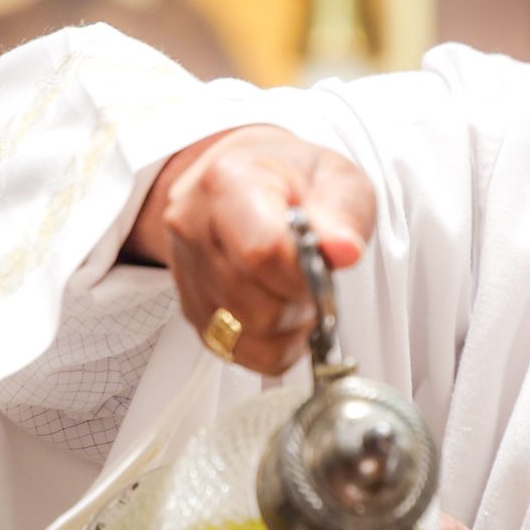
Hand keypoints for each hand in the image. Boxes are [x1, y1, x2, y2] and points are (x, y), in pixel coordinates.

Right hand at [124, 125, 376, 375]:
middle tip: (315, 279)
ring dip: (287, 325)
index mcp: (226, 182)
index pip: (260, 253)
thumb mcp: (335, 177)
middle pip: (252, 303)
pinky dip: (272, 346)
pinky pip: (236, 352)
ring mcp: (185, 271)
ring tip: (298, 292)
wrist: (248, 179)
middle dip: (298, 302)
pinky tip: (284, 315)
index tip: (321, 266)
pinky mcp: (190, 308)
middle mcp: (192, 226)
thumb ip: (343, 212)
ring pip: (244, 333)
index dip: (302, 274)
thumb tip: (344, 250)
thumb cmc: (294, 178)